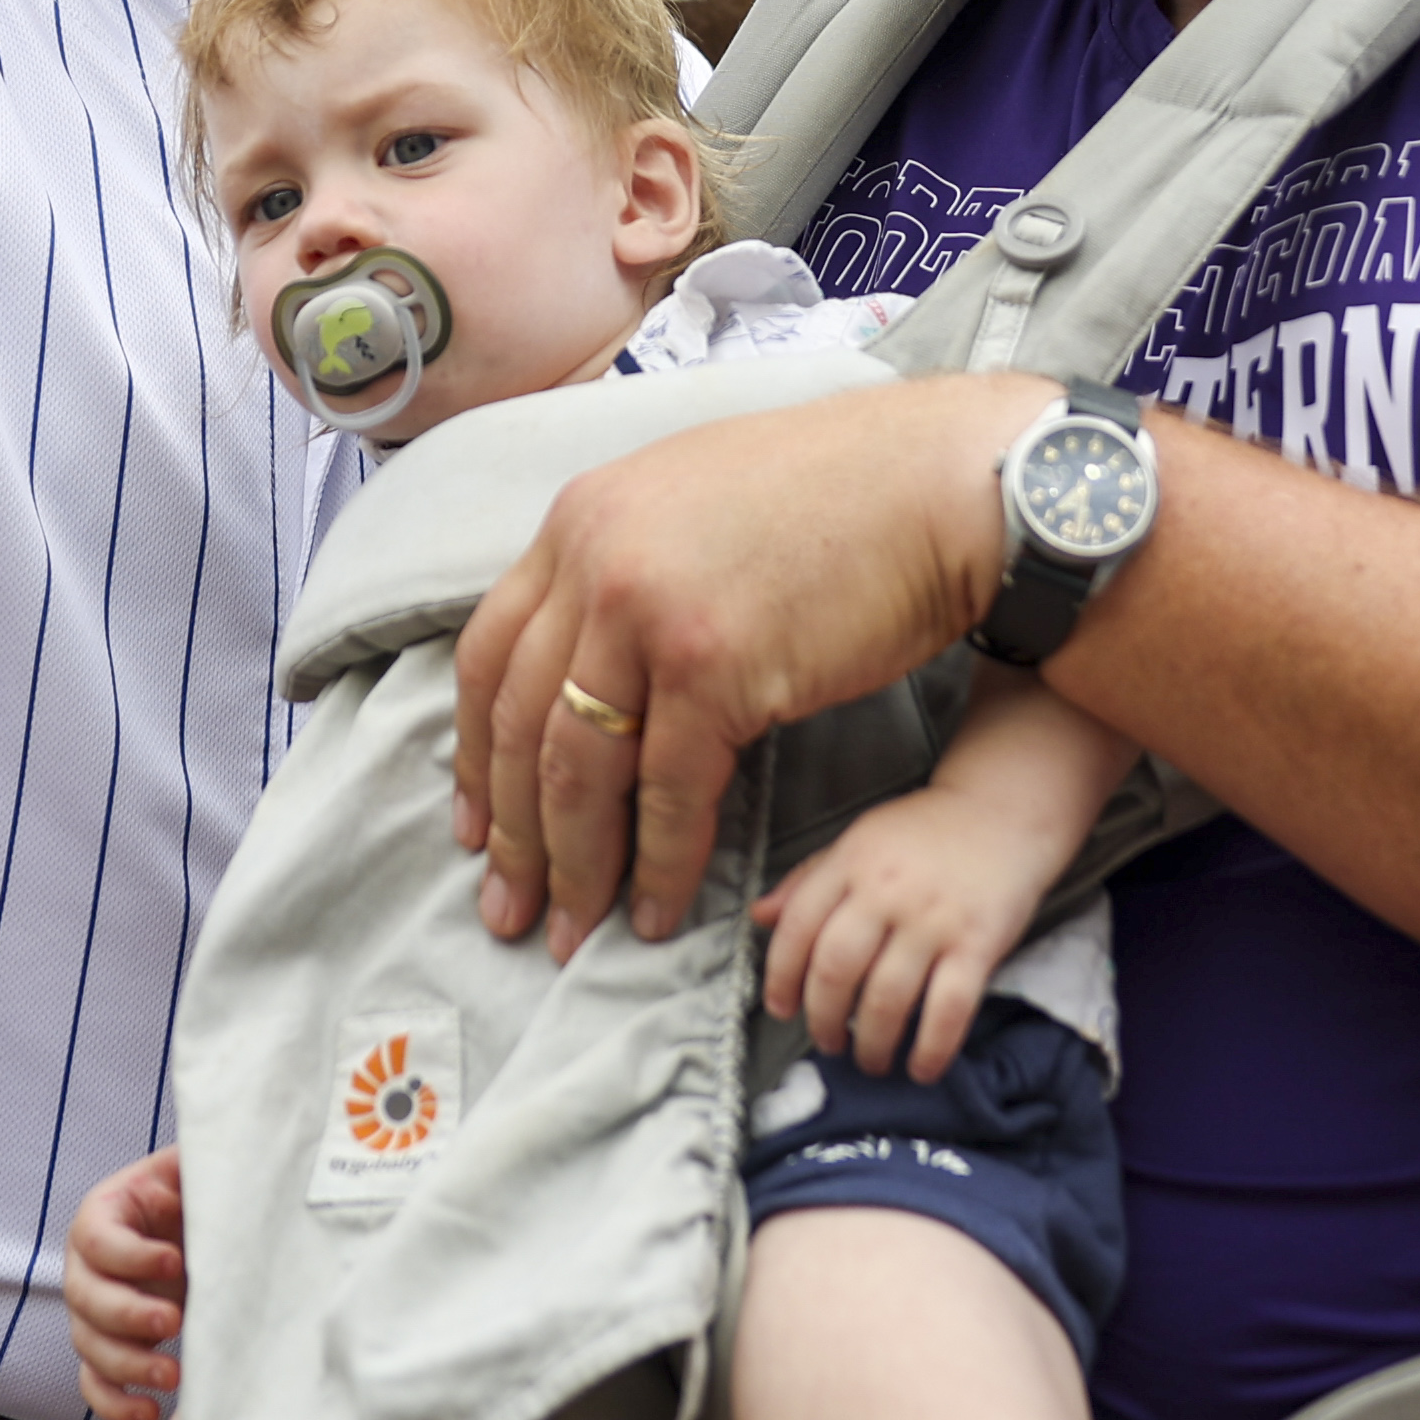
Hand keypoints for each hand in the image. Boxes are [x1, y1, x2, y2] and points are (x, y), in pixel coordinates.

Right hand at [66, 1146, 187, 1419]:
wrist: (190, 1233)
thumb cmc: (189, 1198)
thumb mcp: (188, 1170)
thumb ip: (189, 1163)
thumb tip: (217, 1148)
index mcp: (102, 1216)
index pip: (98, 1239)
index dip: (131, 1255)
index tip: (176, 1261)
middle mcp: (86, 1267)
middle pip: (86, 1298)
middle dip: (129, 1314)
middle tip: (173, 1321)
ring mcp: (90, 1314)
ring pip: (88, 1345)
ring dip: (128, 1364)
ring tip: (173, 1374)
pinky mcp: (105, 1351)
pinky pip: (94, 1384)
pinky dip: (115, 1404)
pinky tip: (149, 1410)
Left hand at [453, 374, 1039, 958]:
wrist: (944, 485)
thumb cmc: (840, 499)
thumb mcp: (692, 505)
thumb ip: (627, 570)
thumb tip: (592, 667)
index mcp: (579, 519)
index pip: (487, 655)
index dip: (475, 755)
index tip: (477, 827)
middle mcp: (596, 561)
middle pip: (521, 723)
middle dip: (513, 835)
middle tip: (510, 912)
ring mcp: (648, 612)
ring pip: (580, 768)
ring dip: (574, 866)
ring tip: (572, 933)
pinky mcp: (713, 667)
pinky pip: (669, 791)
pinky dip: (662, 864)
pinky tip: (659, 912)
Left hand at [754, 791, 1056, 1080]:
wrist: (1003, 809)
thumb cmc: (927, 831)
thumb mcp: (859, 839)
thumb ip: (809, 878)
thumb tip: (760, 915)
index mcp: (851, 861)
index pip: (798, 927)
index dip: (781, 977)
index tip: (781, 1009)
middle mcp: (887, 890)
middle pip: (836, 969)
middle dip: (823, 1019)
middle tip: (827, 1042)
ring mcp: (934, 918)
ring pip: (887, 998)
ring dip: (873, 1043)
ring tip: (870, 1059)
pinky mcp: (978, 943)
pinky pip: (949, 1009)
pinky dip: (932, 1048)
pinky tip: (921, 1067)